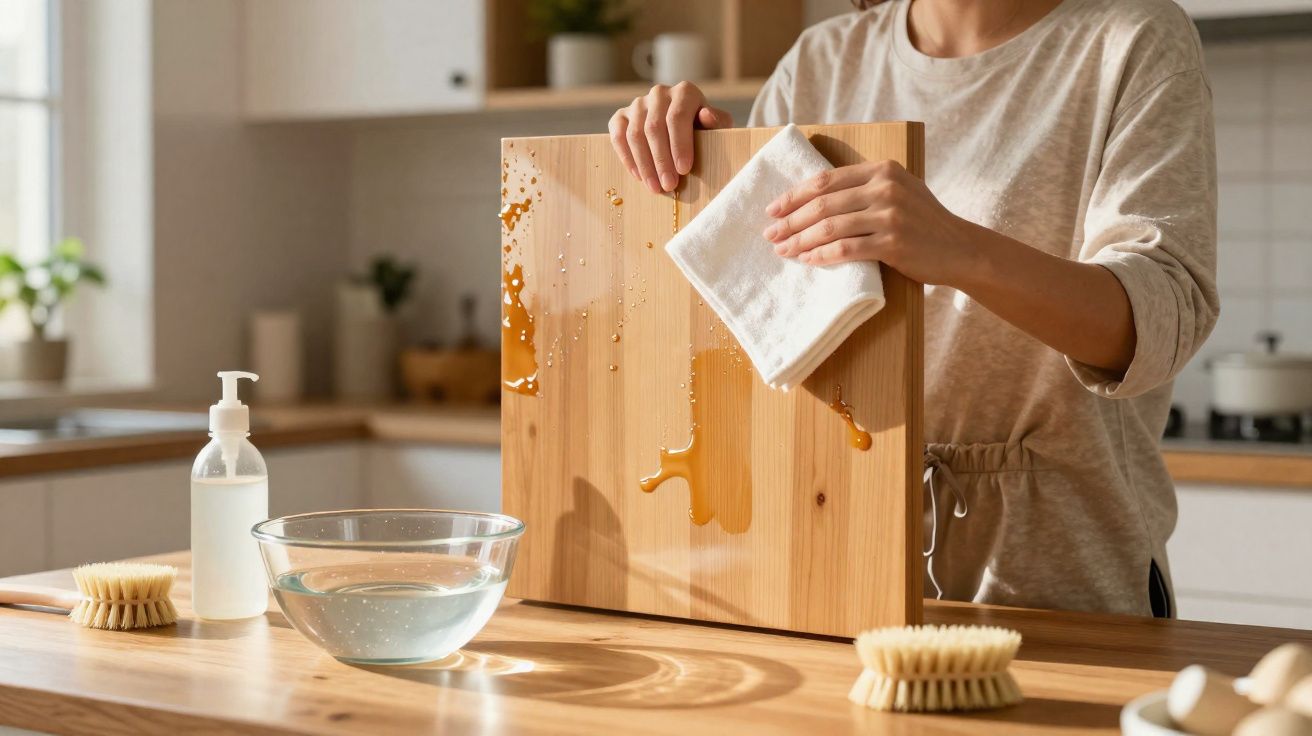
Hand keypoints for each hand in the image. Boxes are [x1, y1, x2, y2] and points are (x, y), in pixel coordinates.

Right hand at [609, 82, 734, 193]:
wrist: (684, 130)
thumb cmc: (704, 131)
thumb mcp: (717, 128)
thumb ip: (717, 122)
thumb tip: (706, 115)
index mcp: (685, 92)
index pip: (677, 117)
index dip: (680, 144)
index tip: (684, 170)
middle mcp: (659, 93)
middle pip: (654, 127)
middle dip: (661, 160)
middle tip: (669, 185)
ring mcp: (637, 104)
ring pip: (635, 134)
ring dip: (644, 164)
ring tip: (655, 188)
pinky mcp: (621, 116)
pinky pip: (618, 136)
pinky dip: (627, 158)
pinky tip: (638, 176)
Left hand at [763, 160, 980, 286]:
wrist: (960, 248)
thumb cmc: (923, 222)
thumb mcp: (897, 191)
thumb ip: (863, 188)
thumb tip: (812, 199)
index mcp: (881, 169)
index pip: (825, 180)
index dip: (794, 195)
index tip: (773, 209)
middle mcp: (885, 187)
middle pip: (822, 204)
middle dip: (790, 220)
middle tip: (770, 234)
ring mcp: (890, 215)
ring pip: (830, 227)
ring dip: (800, 241)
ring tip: (783, 251)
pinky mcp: (893, 243)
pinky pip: (846, 249)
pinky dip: (822, 256)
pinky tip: (808, 261)